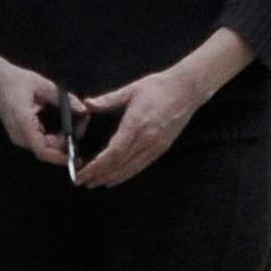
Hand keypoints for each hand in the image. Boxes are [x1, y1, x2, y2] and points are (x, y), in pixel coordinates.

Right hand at [0, 18, 84, 170]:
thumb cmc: (15, 80)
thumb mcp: (44, 86)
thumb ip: (64, 99)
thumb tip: (82, 109)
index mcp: (24, 124)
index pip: (42, 150)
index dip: (59, 157)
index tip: (75, 156)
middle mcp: (19, 134)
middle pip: (47, 149)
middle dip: (66, 142)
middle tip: (82, 124)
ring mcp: (18, 135)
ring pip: (45, 145)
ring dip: (61, 139)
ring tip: (77, 123)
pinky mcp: (20, 132)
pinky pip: (40, 140)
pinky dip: (54, 135)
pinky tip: (65, 125)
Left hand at [74, 70, 197, 187]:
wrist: (186, 90)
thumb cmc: (159, 87)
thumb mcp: (131, 90)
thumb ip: (108, 99)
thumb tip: (87, 104)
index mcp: (136, 124)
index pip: (113, 152)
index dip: (97, 166)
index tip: (83, 172)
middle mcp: (146, 139)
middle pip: (119, 164)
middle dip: (100, 175)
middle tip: (83, 182)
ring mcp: (155, 145)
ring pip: (130, 168)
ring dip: (112, 178)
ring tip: (96, 183)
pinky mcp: (162, 148)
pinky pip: (141, 166)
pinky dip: (127, 174)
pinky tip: (116, 178)